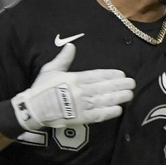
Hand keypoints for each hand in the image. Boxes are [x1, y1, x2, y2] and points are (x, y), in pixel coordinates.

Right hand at [11, 43, 134, 130]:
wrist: (33, 109)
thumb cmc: (41, 88)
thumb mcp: (50, 70)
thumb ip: (63, 59)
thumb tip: (71, 46)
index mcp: (74, 79)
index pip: (97, 76)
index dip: (111, 75)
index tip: (122, 74)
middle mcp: (80, 92)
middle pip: (104, 87)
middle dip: (120, 85)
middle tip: (132, 83)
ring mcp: (81, 106)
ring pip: (104, 100)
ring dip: (118, 98)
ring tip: (130, 94)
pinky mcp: (80, 119)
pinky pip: (98, 115)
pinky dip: (109, 113)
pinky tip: (119, 110)